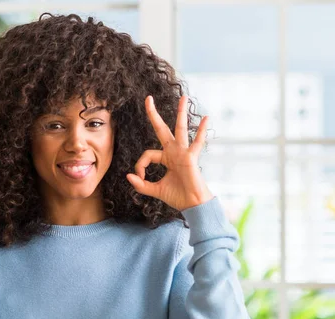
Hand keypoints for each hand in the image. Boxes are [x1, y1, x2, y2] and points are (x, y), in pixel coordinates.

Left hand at [126, 95, 212, 210]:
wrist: (191, 205)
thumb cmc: (177, 196)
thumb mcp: (154, 190)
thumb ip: (141, 184)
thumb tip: (128, 176)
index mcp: (165, 158)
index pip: (147, 155)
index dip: (139, 166)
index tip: (139, 178)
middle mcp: (173, 152)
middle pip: (161, 129)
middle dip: (154, 114)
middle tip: (148, 98)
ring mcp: (183, 153)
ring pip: (180, 129)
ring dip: (180, 113)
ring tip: (183, 97)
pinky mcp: (191, 157)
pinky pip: (197, 142)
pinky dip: (202, 131)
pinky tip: (206, 118)